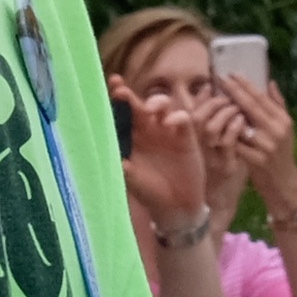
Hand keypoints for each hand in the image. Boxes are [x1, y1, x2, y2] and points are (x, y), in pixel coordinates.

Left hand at [115, 82, 211, 224]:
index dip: (117, 101)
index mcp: (132, 138)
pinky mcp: (186, 138)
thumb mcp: (135, 183)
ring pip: (163, 106)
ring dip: (156, 102)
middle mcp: (149, 130)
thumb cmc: (151, 193)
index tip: (110, 88)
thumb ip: (126, 171)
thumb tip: (116, 162)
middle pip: (140, 106)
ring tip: (150, 110)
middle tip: (122, 93)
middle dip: (131, 96)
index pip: (123, 115)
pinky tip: (170, 123)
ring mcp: (168, 132)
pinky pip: (183, 119)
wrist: (177, 207)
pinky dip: (177, 117)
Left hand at [216, 73, 296, 213]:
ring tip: (215, 101)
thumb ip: (278, 105)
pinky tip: (215, 126)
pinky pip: (237, 143)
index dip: (245, 85)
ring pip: (241, 124)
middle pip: (251, 106)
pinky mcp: (256, 160)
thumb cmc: (281, 154)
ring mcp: (266, 146)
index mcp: (283, 121)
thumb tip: (270, 82)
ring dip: (227, 113)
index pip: (262, 98)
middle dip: (234, 92)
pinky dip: (226, 134)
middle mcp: (276, 131)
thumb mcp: (285, 129)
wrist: (283, 184)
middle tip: (220, 79)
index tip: (232, 74)